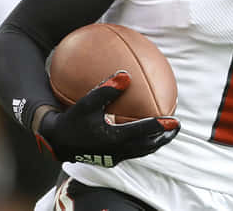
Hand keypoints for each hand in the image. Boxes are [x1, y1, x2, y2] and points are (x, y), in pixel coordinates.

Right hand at [35, 71, 179, 166]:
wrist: (55, 141)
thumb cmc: (71, 119)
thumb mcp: (86, 103)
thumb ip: (106, 90)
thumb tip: (126, 74)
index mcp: (113, 138)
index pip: (142, 132)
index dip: (160, 126)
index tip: (175, 120)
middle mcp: (117, 150)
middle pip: (148, 145)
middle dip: (164, 137)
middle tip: (177, 126)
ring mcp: (114, 156)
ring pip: (141, 151)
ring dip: (156, 142)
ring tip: (167, 133)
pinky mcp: (110, 158)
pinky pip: (133, 151)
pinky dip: (143, 143)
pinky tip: (145, 133)